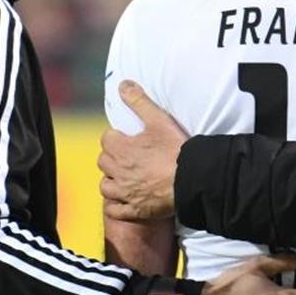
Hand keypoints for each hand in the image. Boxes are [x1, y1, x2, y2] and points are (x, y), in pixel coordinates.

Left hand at [99, 80, 186, 220]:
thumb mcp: (159, 119)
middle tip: (128, 156)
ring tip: (124, 177)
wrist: (192, 179)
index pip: (107, 139)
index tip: (128, 138)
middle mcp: (118, 171)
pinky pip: (114, 209)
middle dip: (113, 157)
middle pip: (103, 162)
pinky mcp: (134, 209)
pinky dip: (115, 205)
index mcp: (121, 149)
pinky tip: (123, 199)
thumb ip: (138, 101)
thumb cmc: (176, 149)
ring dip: (112, 180)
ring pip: (105, 186)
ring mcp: (125, 192)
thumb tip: (123, 84)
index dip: (117, 137)